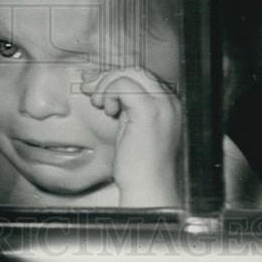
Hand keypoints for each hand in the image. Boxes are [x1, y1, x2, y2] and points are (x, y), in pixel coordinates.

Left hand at [81, 66, 182, 206]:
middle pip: (136, 71)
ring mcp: (162, 105)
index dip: (116, 78)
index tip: (96, 86)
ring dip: (107, 85)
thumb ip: (126, 107)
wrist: (150, 189)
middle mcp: (170, 102)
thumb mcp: (133, 128)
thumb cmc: (140, 167)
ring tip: (100, 104)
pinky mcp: (149, 112)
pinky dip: (110, 92)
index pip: (142, 77)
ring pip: (129, 74)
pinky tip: (108, 110)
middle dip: (109, 77)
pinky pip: (123, 85)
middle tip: (90, 89)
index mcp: (169, 105)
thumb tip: (106, 89)